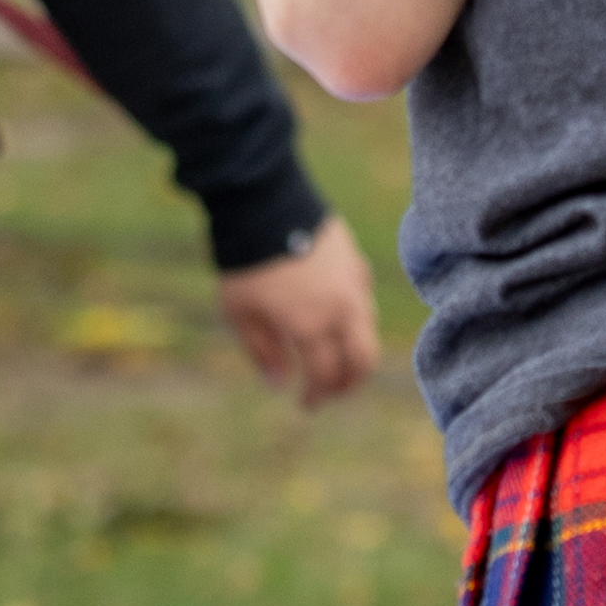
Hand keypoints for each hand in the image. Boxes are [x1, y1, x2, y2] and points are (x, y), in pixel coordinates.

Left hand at [217, 213, 380, 408]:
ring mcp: (352, 282)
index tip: (305, 405)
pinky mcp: (354, 259)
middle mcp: (340, 308)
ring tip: (330, 355)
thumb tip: (279, 383)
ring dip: (352, 350)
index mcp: (310, 326)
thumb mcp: (239, 311)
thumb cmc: (244, 260)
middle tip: (330, 390)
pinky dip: (353, 317)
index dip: (317, 396)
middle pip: (362, 360)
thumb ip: (262, 351)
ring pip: (366, 329)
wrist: (262, 200)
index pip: (325, 376)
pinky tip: (333, 315)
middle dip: (349, 383)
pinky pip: (362, 297)